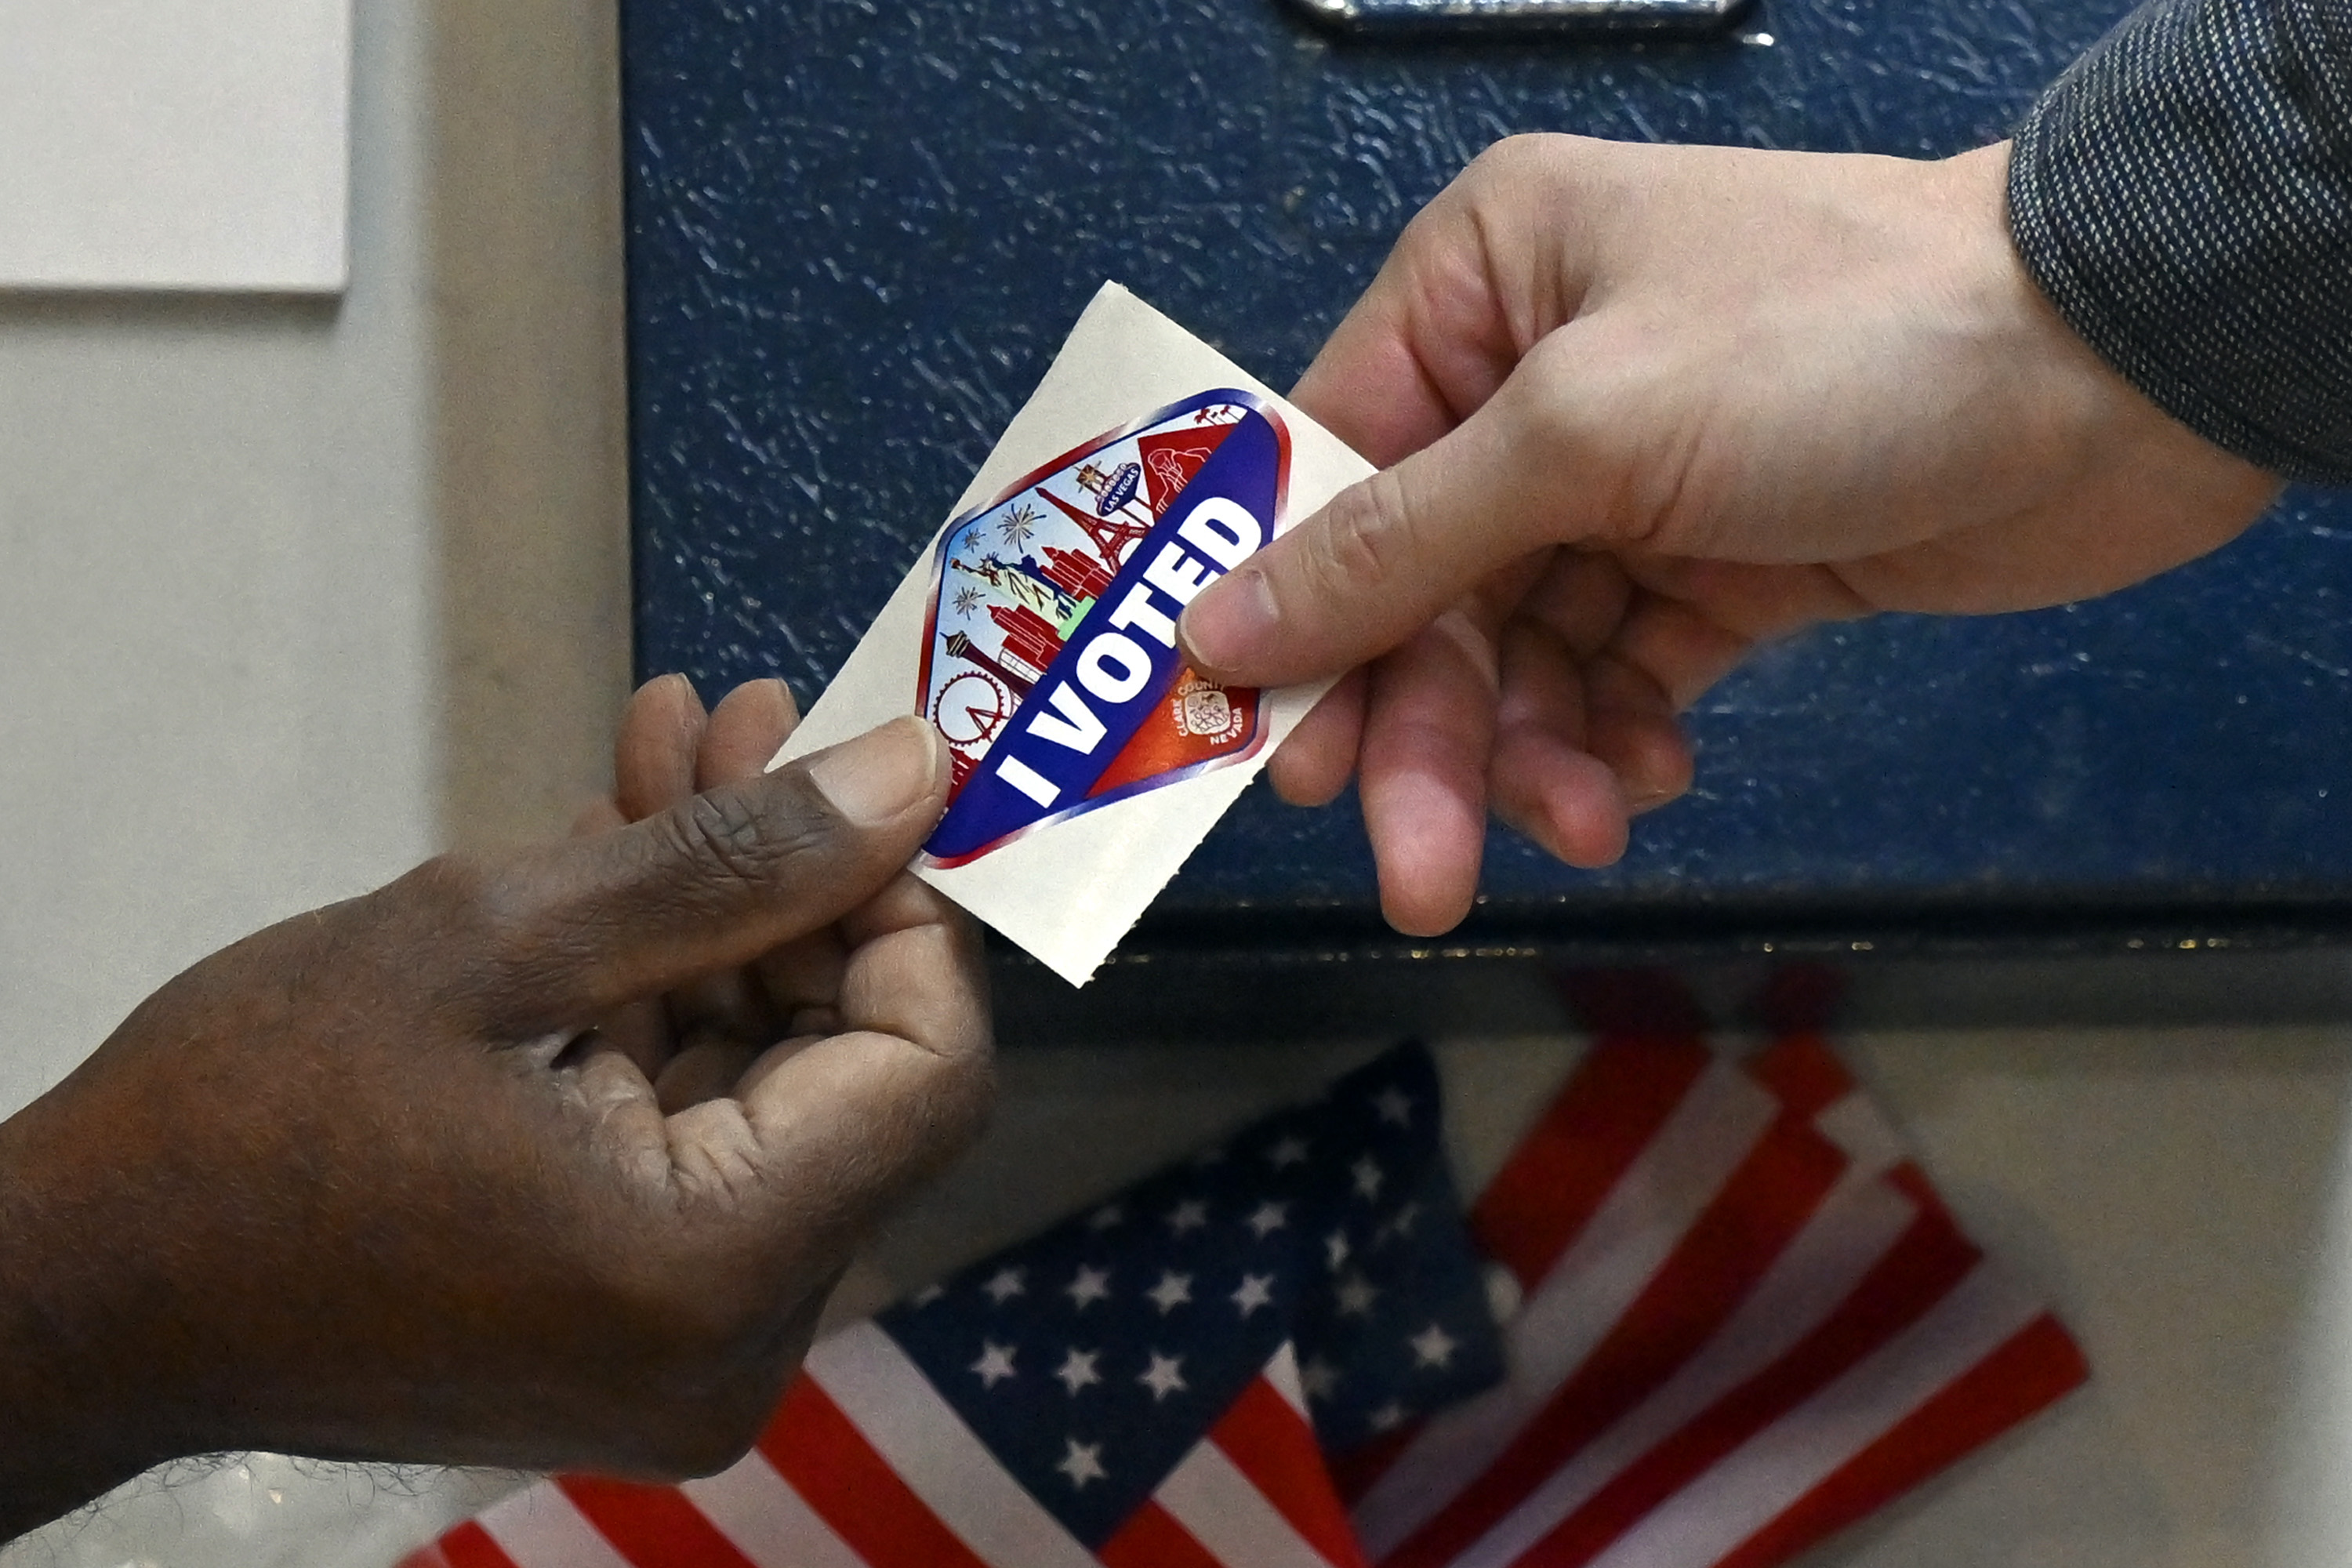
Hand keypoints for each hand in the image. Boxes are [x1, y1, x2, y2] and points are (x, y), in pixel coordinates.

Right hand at [0, 679, 990, 1537]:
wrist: (83, 1287)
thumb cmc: (251, 1115)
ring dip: (727, 913)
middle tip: (741, 723)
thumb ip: (732, 859)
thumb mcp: (496, 940)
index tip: (852, 776)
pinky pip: (698, 1128)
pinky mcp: (626, 1314)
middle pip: (853, 1069)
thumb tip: (917, 770)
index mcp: (714, 1269)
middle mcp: (731, 1338)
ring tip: (671, 747)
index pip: (929, 1067)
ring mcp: (680, 1339)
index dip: (908, 907)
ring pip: (772, 1081)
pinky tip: (625, 852)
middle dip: (799, 882)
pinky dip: (670, 997)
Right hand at [1179, 135, 2280, 935]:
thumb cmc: (1823, 352)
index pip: (1333, 467)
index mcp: (1479, 285)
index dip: (1298, 620)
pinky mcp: (1716, 569)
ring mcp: (1629, 482)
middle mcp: (1532, 381)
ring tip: (1587, 826)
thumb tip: (1215, 626)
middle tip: (1419, 878)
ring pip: (1520, 653)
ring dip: (1535, 754)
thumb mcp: (1583, 432)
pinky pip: (1617, 674)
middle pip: (1425, 589)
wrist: (2115, 374)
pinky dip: (1618, 738)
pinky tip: (1651, 777)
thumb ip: (1400, 542)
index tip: (1276, 760)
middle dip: (1431, 734)